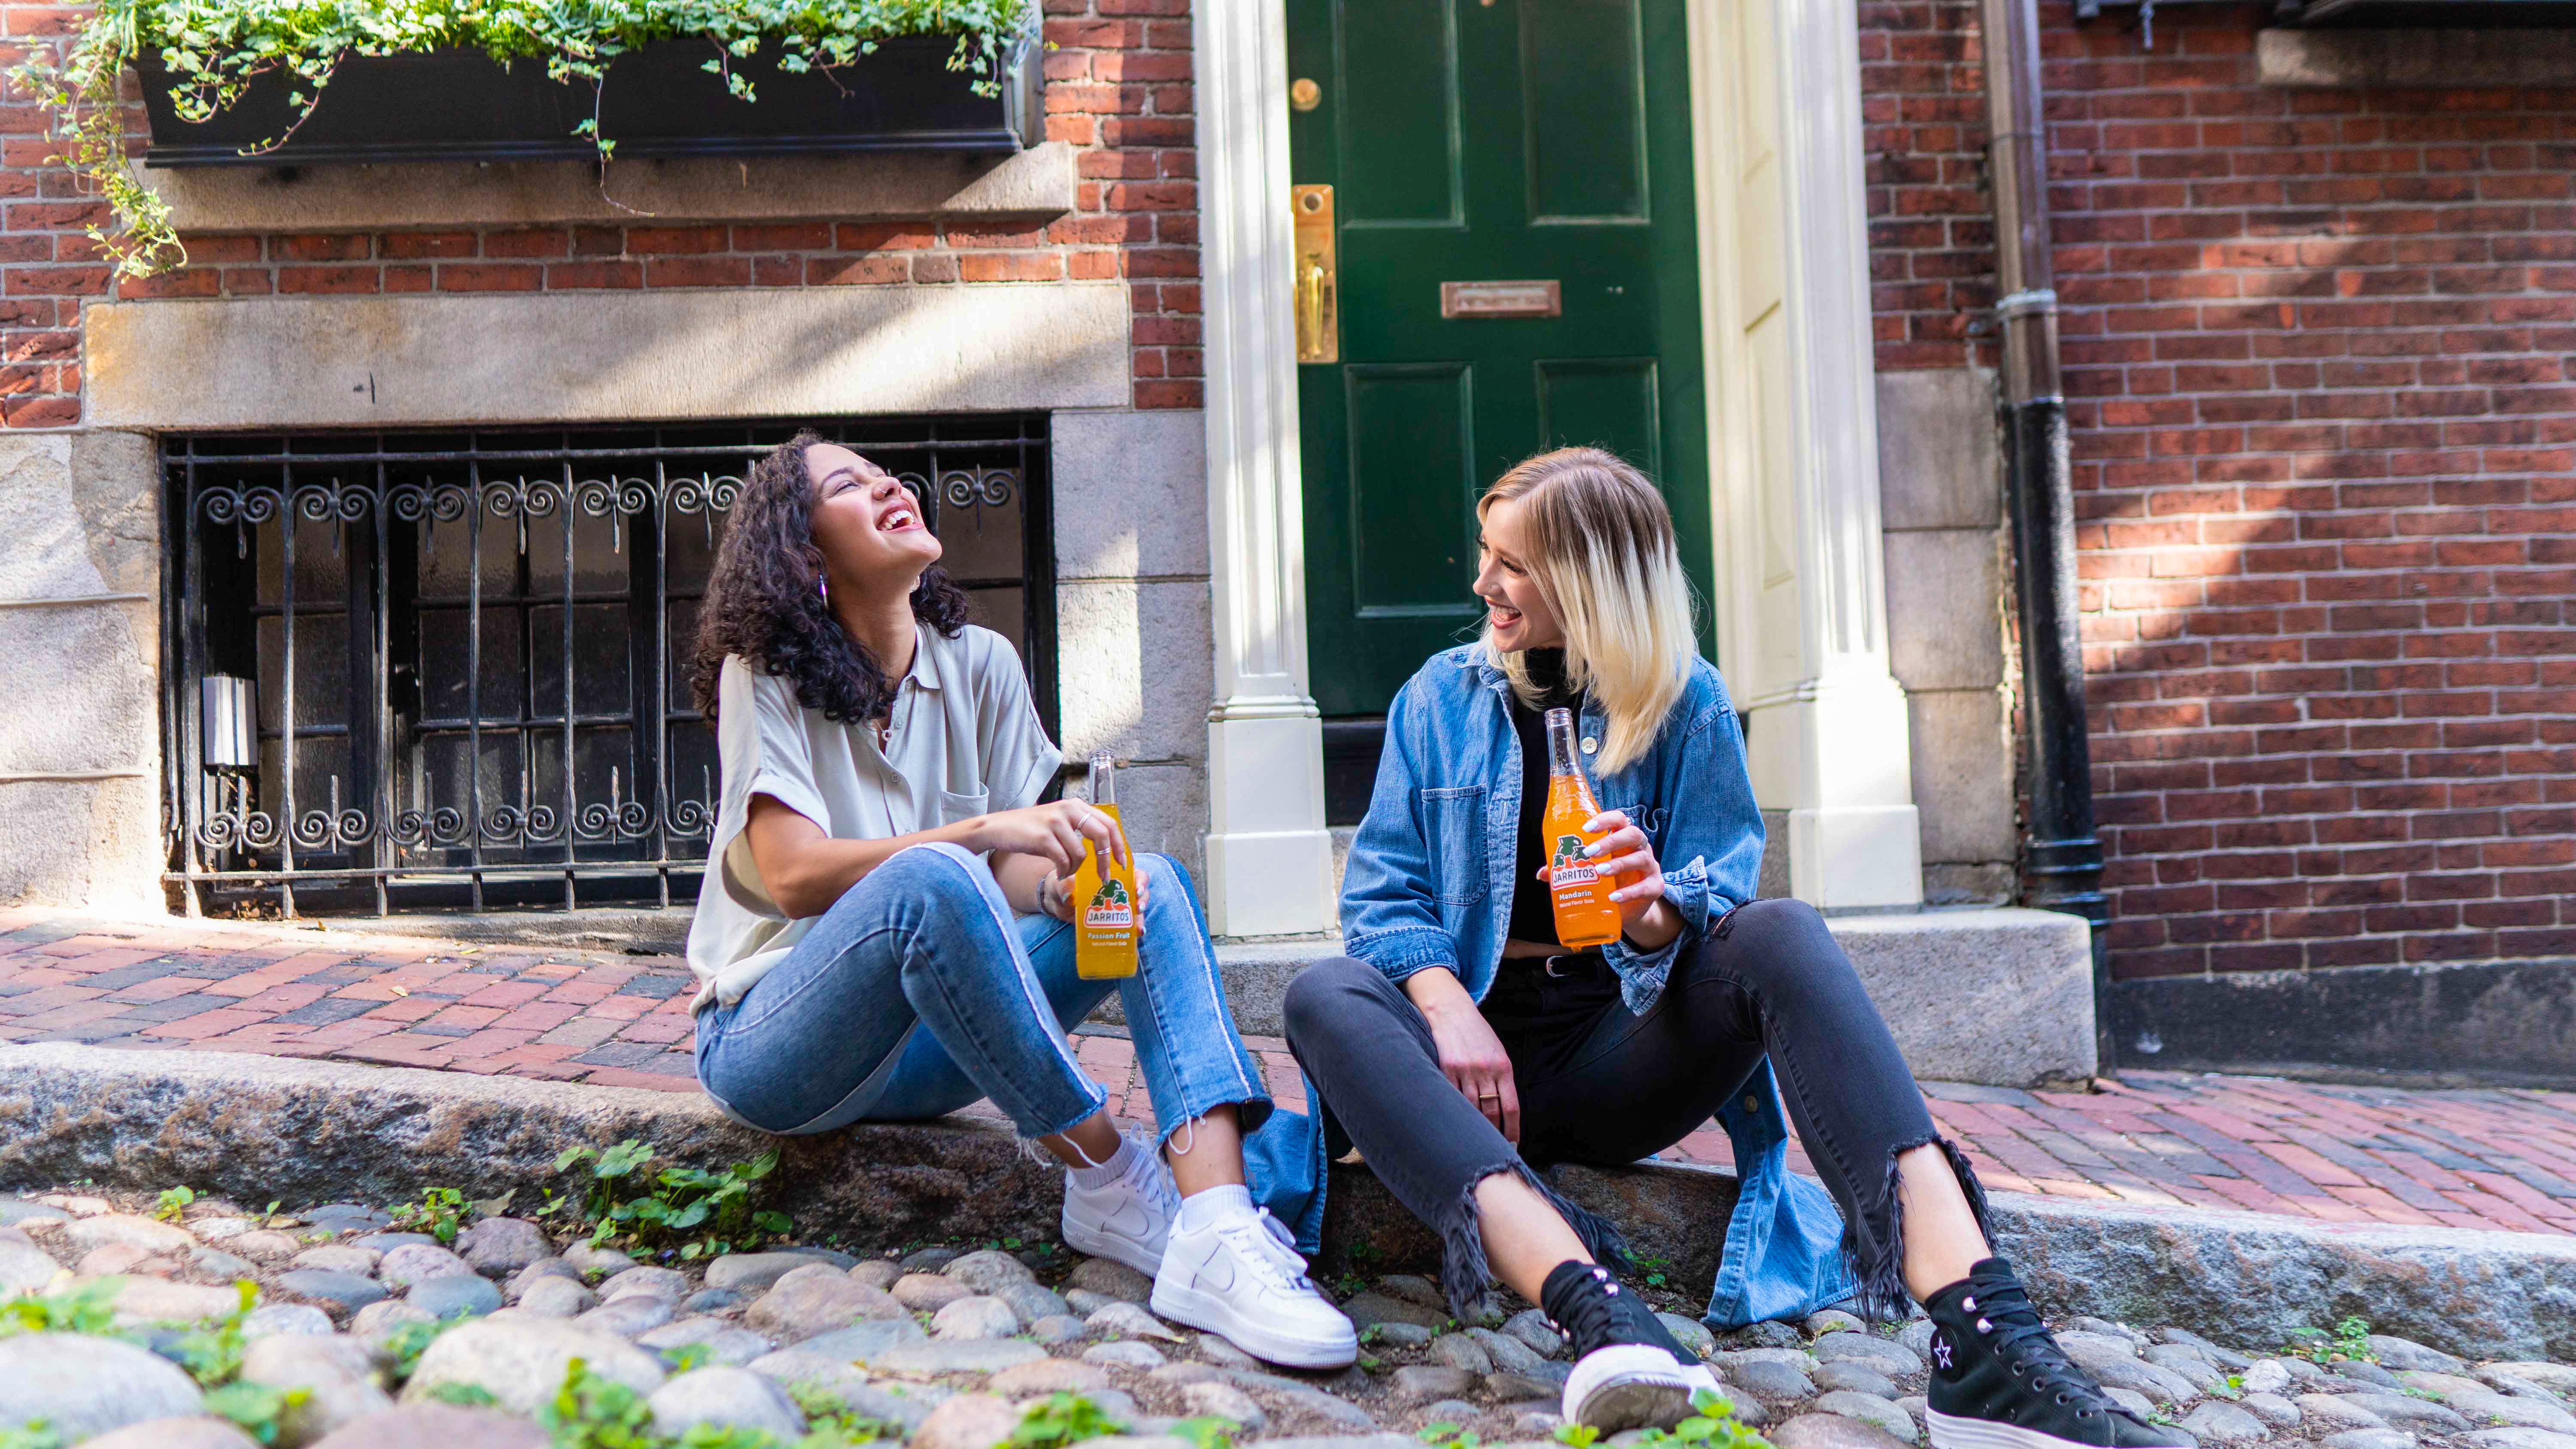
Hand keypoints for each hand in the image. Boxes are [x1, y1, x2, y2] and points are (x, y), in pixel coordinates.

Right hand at [974, 800, 1127, 879]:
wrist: (999, 828)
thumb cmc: (1031, 829)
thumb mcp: (1059, 821)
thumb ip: (1080, 828)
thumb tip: (1105, 850)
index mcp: (1076, 805)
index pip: (1109, 823)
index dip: (1119, 844)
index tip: (1121, 862)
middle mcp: (1068, 809)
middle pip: (1101, 835)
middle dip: (1105, 861)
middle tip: (1104, 877)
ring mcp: (1055, 822)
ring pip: (1080, 853)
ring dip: (1075, 869)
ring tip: (1066, 872)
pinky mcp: (1043, 837)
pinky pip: (1063, 861)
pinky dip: (1063, 871)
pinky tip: (1057, 872)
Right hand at [1404, 968, 1519, 1142]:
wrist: (1451, 1011)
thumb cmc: (1477, 1034)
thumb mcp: (1497, 1052)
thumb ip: (1502, 1078)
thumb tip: (1504, 1111)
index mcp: (1503, 1067)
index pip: (1511, 1107)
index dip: (1512, 1130)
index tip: (1512, 1145)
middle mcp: (1486, 1070)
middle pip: (1491, 1112)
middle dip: (1494, 1134)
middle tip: (1493, 1149)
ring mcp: (1465, 1070)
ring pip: (1471, 1109)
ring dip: (1474, 1128)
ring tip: (1475, 1142)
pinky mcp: (1446, 1068)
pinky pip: (1452, 1097)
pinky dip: (1455, 1112)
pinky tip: (1456, 1123)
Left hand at [1532, 808, 1673, 947]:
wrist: (1627, 910)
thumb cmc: (1606, 883)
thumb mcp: (1588, 874)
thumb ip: (1568, 869)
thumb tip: (1542, 873)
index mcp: (1622, 839)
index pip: (1619, 820)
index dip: (1605, 820)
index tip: (1586, 828)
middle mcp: (1639, 848)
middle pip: (1633, 834)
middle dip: (1611, 841)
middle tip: (1589, 852)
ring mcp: (1650, 867)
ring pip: (1641, 858)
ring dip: (1618, 864)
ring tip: (1599, 872)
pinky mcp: (1655, 887)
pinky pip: (1646, 887)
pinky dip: (1629, 893)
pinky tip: (1613, 897)